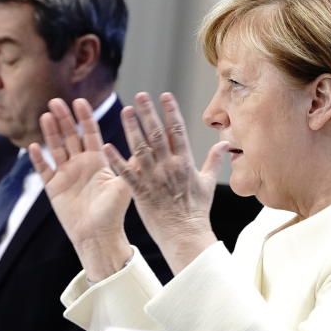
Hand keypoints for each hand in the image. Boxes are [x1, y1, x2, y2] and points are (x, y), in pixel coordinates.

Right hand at [30, 98, 132, 280]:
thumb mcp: (124, 186)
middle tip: (56, 100)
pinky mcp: (53, 187)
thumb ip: (131, 166)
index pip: (90, 133)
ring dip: (51, 132)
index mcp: (98, 160)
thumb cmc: (114, 212)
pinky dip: (39, 159)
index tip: (80, 101)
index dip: (85, 117)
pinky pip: (44, 170)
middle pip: (70, 136)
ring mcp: (66, 174)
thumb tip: (146, 148)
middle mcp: (80, 164)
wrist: (98, 235)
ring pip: (56, 148)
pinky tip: (34, 145)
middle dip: (64, 118)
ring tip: (46, 115)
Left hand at [104, 92, 226, 273]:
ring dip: (132, 128)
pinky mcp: (140, 192)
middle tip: (140, 95)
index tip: (164, 95)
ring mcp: (153, 179)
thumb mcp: (208, 183)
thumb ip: (214, 161)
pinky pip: (126, 173)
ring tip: (125, 110)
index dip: (171, 111)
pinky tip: (106, 146)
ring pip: (140, 148)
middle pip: (157, 134)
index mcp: (185, 163)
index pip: (178, 130)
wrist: (185, 235)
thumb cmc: (197, 211)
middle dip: (148, 113)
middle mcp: (169, 167)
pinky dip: (116, 159)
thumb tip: (224, 144)